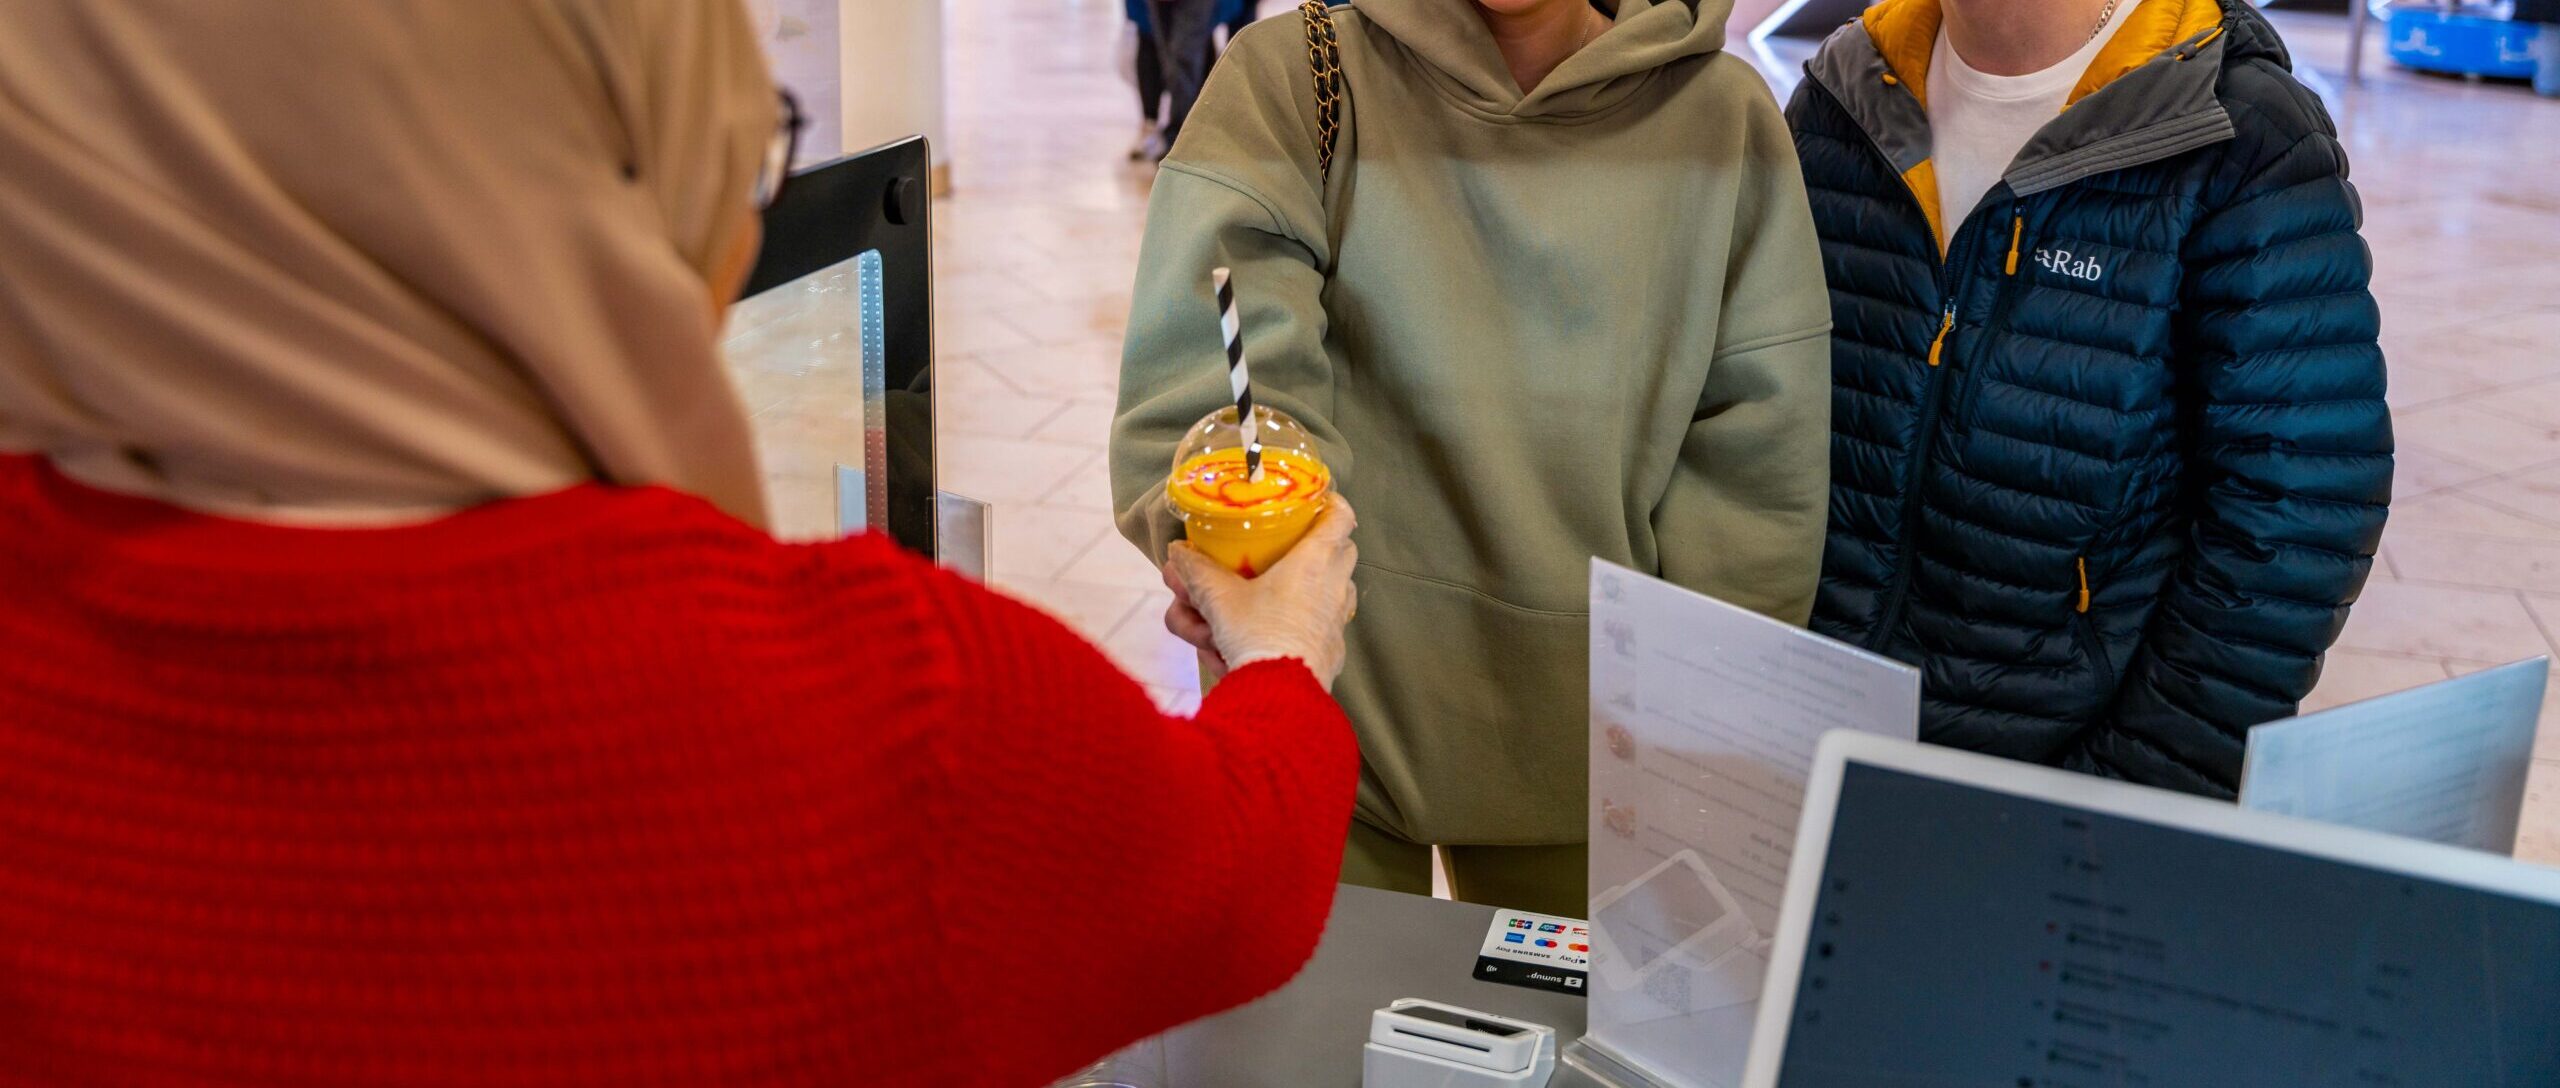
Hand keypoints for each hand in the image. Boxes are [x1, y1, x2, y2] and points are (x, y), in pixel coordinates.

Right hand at [1162, 496, 1358, 689]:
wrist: (1279, 696)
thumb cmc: (1257, 637)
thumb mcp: (1218, 598)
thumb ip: (1197, 571)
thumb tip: (1178, 553)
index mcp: (1316, 560)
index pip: (1340, 516)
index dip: (1329, 502)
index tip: (1313, 500)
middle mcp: (1334, 586)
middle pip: (1336, 552)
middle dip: (1305, 551)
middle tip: (1272, 555)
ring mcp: (1336, 621)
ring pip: (1323, 593)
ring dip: (1288, 596)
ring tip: (1246, 613)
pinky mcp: (1331, 651)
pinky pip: (1311, 631)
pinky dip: (1284, 632)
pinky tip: (1252, 646)